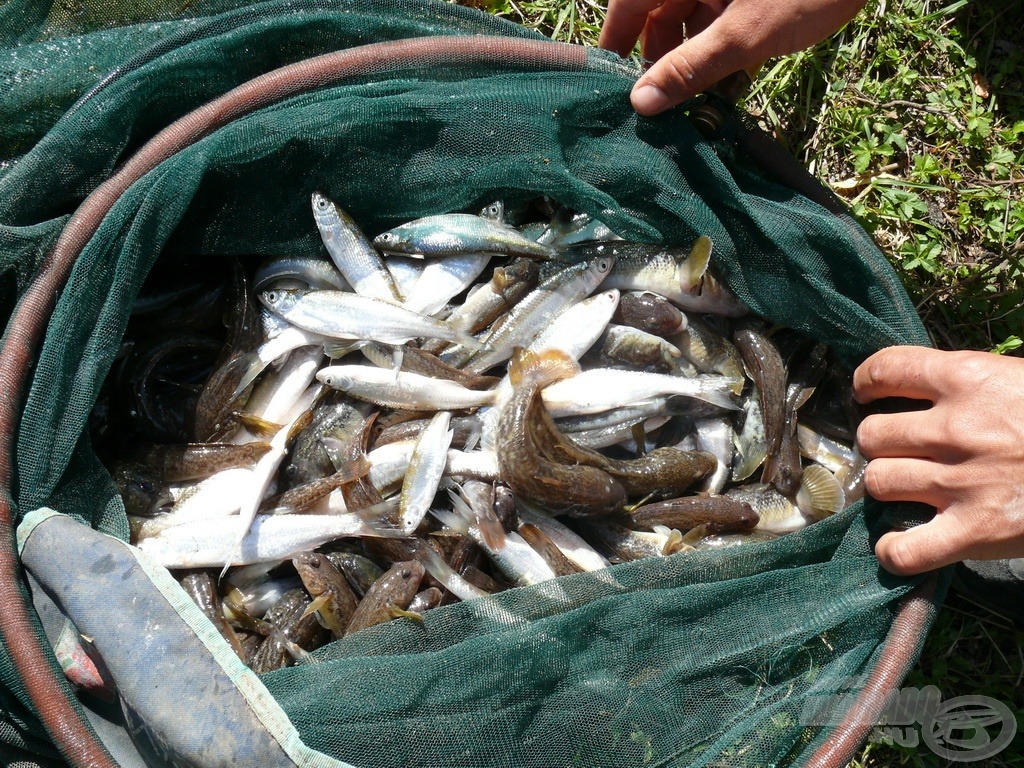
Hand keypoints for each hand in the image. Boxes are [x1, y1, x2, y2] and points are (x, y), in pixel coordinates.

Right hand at [599, 0, 867, 114]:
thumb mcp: (746, 35)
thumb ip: (689, 69)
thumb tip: (640, 105)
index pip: (625, 9)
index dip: (614, 49)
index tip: (608, 92)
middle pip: (658, 17)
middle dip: (660, 64)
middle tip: (661, 114)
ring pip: (691, 21)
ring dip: (693, 64)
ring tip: (697, 108)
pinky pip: (721, 20)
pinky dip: (721, 50)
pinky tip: (728, 85)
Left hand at [854, 347, 1023, 575]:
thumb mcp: (1019, 381)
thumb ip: (968, 385)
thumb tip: (918, 389)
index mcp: (968, 379)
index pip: (884, 370)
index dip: (866, 384)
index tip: (868, 394)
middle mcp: (954, 429)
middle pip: (872, 434)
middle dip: (881, 442)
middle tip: (901, 449)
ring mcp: (961, 483)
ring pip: (879, 482)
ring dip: (888, 487)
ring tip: (908, 489)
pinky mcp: (975, 533)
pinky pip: (904, 550)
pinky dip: (894, 552)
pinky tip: (900, 544)